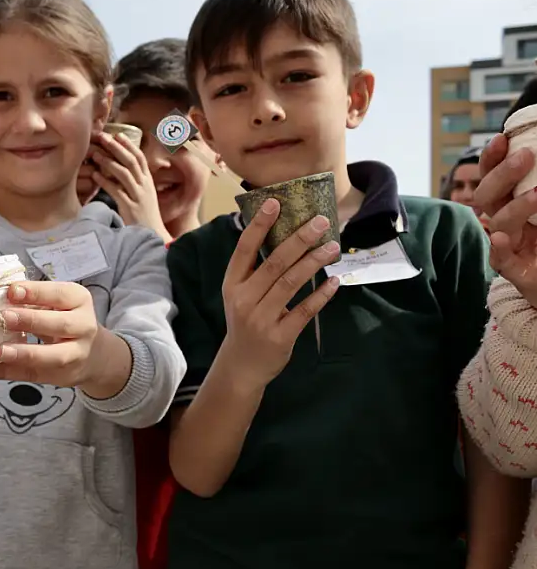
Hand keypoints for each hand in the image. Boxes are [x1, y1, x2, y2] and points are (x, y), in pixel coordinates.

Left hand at [0, 281, 108, 390]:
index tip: (11, 291)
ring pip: (54, 355)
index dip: (35, 292)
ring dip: (25, 353)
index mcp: (78, 300)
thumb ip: (31, 300)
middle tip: (4, 318)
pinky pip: (36, 375)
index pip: (59, 294)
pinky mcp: (63, 375)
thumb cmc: (65, 319)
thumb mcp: (57, 303)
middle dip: (31, 321)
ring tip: (0, 350)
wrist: (93, 354)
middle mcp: (83, 326)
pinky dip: (12, 372)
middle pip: (60, 324)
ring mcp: (76, 354)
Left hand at [85, 131, 171, 242]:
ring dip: (109, 162)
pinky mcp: (130, 208)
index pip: (140, 158)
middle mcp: (145, 186)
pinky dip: (105, 183)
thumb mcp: (143, 195)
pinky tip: (95, 177)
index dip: (129, 145)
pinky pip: (116, 192)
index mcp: (148, 181)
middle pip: (131, 162)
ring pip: (124, 174)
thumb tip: (117, 169)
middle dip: (117, 148)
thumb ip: (133, 182)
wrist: (153, 235)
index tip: (117, 134)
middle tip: (103, 138)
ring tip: (95, 155)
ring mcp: (138, 197)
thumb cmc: (144, 216)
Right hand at [221, 199, 340, 385]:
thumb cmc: (246, 322)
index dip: (259, 225)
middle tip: (321, 221)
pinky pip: (304, 310)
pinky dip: (321, 295)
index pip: (245, 249)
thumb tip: (284, 234)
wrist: (242, 365)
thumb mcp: (240, 295)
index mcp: (233, 284)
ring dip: (314, 262)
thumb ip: (256, 270)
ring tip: (333, 247)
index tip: (275, 203)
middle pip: (274, 263)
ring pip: (291, 283)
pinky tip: (335, 281)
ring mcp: (262, 318)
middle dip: (299, 239)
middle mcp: (245, 299)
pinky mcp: (280, 335)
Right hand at [473, 134, 536, 305]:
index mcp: (511, 203)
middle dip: (502, 175)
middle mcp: (505, 221)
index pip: (493, 177)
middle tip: (526, 156)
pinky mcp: (514, 269)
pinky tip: (499, 238)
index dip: (492, 158)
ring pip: (498, 222)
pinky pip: (500, 259)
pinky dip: (498, 248)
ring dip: (515, 206)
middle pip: (487, 195)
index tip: (502, 138)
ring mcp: (508, 244)